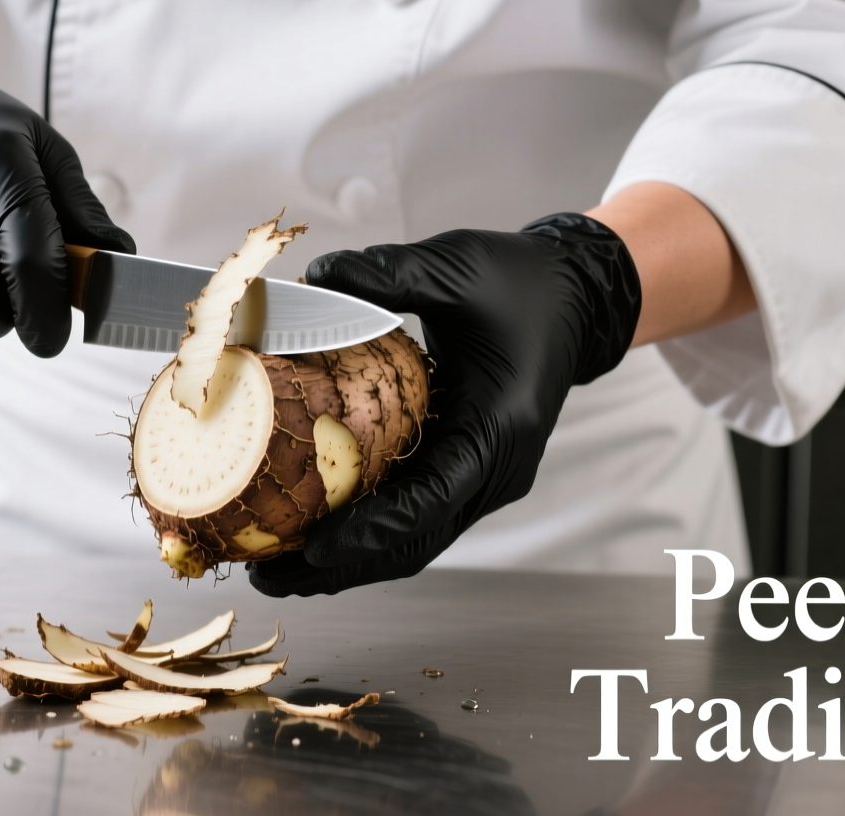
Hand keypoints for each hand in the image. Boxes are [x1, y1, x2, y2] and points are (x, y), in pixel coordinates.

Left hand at [248, 214, 640, 596]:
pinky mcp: (468, 474)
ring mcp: (485, 479)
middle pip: (417, 541)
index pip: (433, 500)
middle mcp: (498, 469)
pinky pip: (415, 516)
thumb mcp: (457, 267)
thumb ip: (389, 274)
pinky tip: (310, 530)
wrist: (573, 297)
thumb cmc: (521, 284)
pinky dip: (365, 531)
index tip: (316, 545)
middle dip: (343, 567)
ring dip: (348, 560)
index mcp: (501, 428)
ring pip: (414, 540)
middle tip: (271, 577)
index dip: (373, 530)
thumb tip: (318, 278)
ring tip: (276, 569)